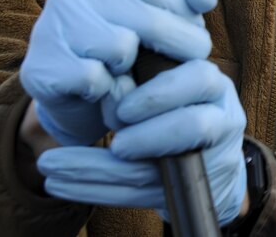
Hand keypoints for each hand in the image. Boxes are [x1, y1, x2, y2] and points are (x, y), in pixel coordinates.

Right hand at [20, 0, 216, 146]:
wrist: (77, 95)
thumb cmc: (126, 39)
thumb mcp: (159, 4)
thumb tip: (204, 1)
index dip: (188, 14)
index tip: (195, 31)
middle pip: (149, 20)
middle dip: (181, 46)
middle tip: (187, 59)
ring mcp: (49, 28)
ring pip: (122, 48)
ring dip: (135, 70)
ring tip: (130, 71)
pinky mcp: (41, 69)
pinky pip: (96, 79)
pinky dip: (109, 91)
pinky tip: (104, 89)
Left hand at [38, 60, 248, 225]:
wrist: (208, 155)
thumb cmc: (173, 106)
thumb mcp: (164, 86)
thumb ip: (141, 82)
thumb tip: (107, 84)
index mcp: (212, 84)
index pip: (198, 80)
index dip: (160, 95)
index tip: (123, 110)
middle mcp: (222, 119)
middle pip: (193, 127)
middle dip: (148, 136)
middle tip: (113, 144)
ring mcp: (211, 159)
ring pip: (160, 171)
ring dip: (100, 171)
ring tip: (54, 168)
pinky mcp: (187, 190)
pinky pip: (141, 195)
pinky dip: (95, 190)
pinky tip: (60, 184)